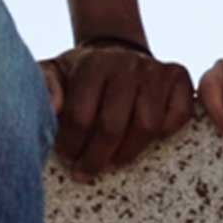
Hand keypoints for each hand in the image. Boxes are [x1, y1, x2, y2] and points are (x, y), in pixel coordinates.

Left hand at [41, 41, 194, 176]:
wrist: (114, 51)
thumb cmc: (81, 73)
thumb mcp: (54, 72)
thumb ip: (44, 86)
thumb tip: (52, 108)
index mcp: (93, 64)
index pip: (80, 116)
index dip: (71, 144)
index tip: (67, 156)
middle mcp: (127, 64)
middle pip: (113, 126)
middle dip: (96, 158)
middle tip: (85, 171)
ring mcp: (156, 70)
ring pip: (147, 126)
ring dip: (128, 152)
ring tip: (113, 160)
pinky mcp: (179, 77)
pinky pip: (178, 116)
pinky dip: (166, 132)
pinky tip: (146, 138)